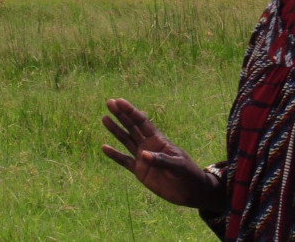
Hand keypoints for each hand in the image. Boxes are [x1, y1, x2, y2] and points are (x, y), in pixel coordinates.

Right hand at [101, 98, 222, 211]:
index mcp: (159, 140)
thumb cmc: (188, 174)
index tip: (120, 101)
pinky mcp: (139, 171)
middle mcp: (148, 146)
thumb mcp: (178, 166)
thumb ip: (162, 160)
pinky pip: (124, 161)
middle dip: (121, 115)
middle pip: (132, 127)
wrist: (190, 191)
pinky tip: (104, 147)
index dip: (131, 112)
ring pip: (126, 140)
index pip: (143, 122)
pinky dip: (114, 155)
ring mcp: (143, 158)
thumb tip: (143, 154)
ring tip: (104, 118)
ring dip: (116, 130)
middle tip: (109, 102)